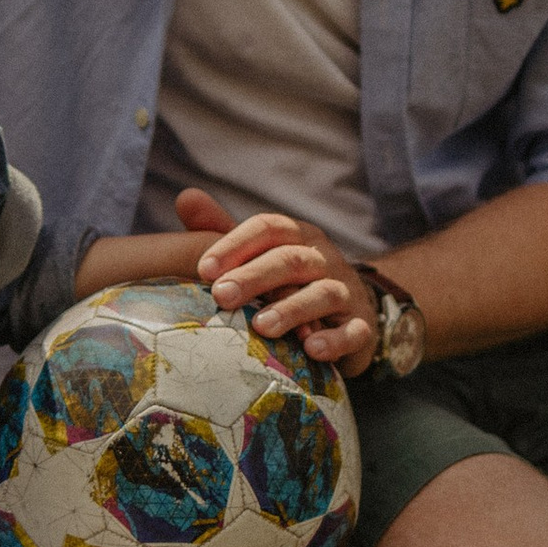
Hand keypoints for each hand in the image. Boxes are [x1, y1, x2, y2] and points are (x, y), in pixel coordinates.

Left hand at [174, 188, 379, 378]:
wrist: (347, 313)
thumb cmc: (288, 282)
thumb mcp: (257, 254)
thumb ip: (221, 229)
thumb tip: (185, 197)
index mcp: (296, 236)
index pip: (268, 228)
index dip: (235, 244)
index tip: (203, 269)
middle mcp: (323, 258)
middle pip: (290, 260)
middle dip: (254, 276)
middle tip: (222, 295)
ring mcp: (346, 292)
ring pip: (322, 293)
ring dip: (291, 309)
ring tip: (261, 326)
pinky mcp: (362, 327)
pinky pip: (353, 331)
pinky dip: (334, 340)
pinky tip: (311, 349)